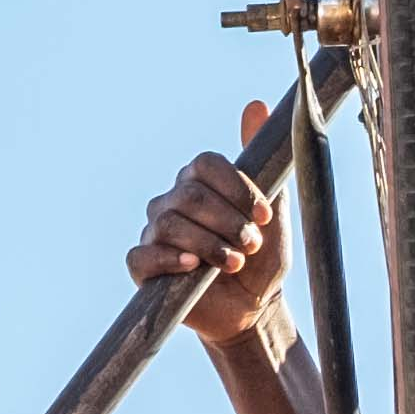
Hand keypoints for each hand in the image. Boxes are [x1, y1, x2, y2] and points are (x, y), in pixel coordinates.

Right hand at [129, 105, 287, 345]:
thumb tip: (256, 104)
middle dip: (227, 220)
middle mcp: (171, 201)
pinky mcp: (142, 266)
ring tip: (235, 263)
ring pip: (169, 223)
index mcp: (199, 183)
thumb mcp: (272, 210)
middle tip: (251, 243)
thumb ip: (262, 163)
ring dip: (209, 245)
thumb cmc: (261, 258)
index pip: (205, 164)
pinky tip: (193, 268)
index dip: (236, 188)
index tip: (263, 216)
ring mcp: (153, 233)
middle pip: (190, 195)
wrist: (252, 308)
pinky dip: (170, 259)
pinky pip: (143, 254)